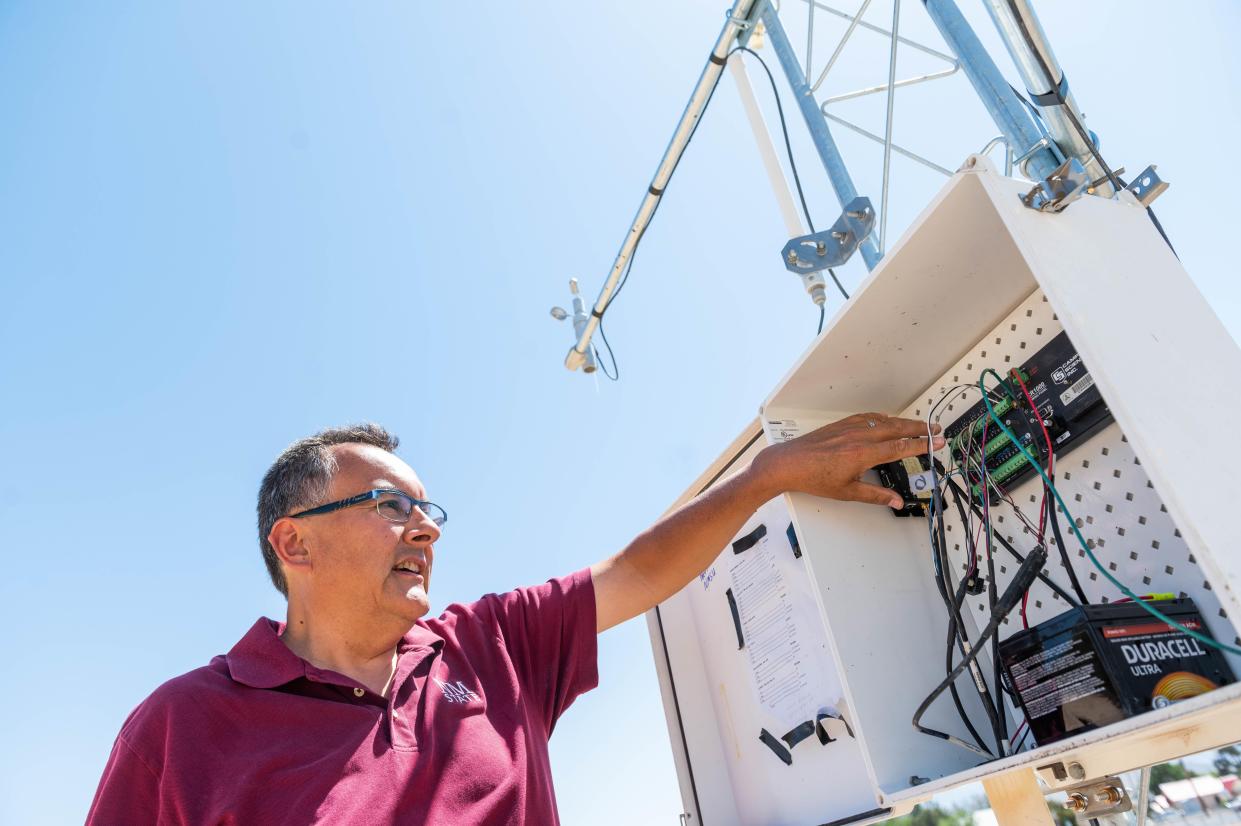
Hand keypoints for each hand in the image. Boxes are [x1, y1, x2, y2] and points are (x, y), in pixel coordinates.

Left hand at [751, 412, 944, 507]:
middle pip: (897, 429)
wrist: (788, 463)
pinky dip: (882, 418)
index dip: (921, 445)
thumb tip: (896, 502)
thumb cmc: (813, 477)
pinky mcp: (841, 424)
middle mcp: (859, 436)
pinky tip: (886, 420)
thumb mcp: (847, 492)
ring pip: (884, 421)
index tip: (937, 442)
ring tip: (918, 425)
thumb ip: (875, 496)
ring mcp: (850, 428)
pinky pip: (868, 417)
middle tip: (935, 429)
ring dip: (903, 422)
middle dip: (918, 428)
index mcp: (864, 454)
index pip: (900, 447)